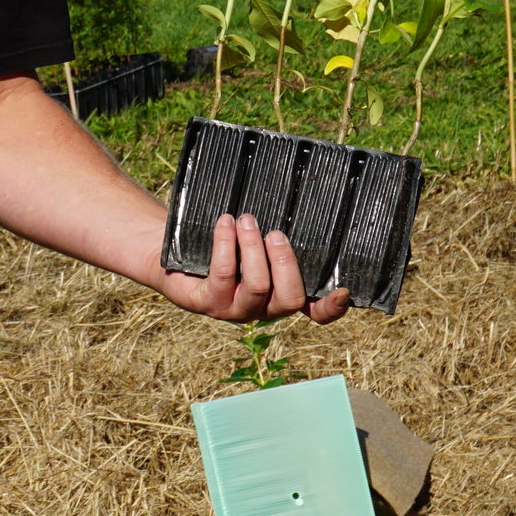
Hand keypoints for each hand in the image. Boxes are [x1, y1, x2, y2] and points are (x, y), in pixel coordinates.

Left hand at [161, 213, 350, 323]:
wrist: (172, 252)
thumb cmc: (224, 243)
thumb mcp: (254, 240)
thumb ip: (275, 236)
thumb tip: (299, 203)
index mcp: (281, 296)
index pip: (315, 312)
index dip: (332, 307)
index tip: (343, 289)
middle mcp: (263, 309)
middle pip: (289, 298)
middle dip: (285, 262)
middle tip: (274, 233)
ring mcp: (235, 309)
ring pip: (258, 285)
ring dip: (253, 248)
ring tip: (246, 221)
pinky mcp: (208, 302)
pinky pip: (224, 274)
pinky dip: (226, 244)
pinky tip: (225, 223)